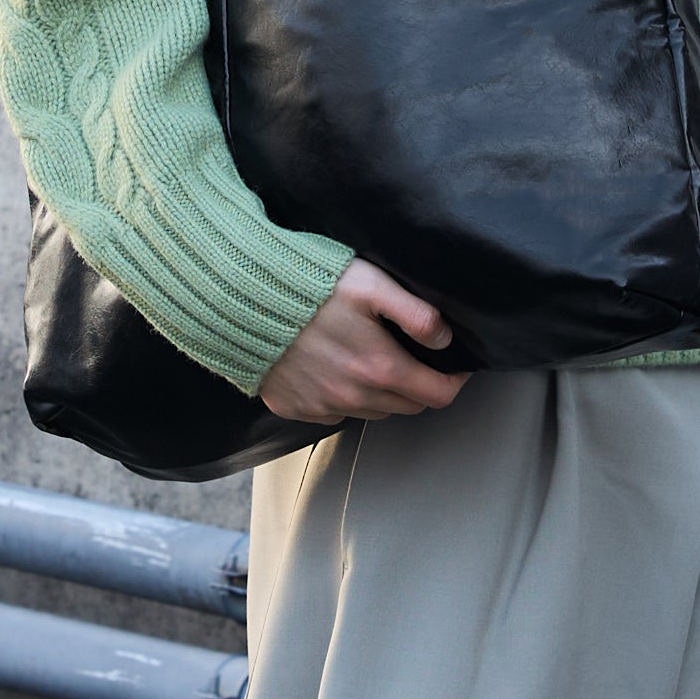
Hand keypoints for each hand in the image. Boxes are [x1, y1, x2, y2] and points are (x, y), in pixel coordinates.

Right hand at [259, 258, 463, 424]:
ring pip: (373, 412)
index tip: (456, 367)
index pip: (438, 395)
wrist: (244, 302)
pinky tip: (333, 367)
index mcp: (380, 368)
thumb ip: (416, 313)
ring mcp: (324, 406)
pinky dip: (343, 397)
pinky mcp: (296, 408)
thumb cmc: (311, 286)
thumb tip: (445, 339)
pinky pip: (334, 413)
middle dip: (419, 386)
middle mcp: (355, 397)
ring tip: (372, 358)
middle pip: (407, 406)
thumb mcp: (372, 285)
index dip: (454, 381)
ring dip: (382, 393)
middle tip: (414, 358)